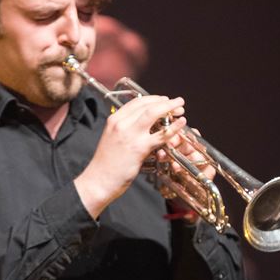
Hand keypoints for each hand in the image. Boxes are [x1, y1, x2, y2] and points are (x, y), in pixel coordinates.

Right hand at [74, 94, 185, 219]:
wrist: (98, 181)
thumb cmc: (106, 164)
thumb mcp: (112, 139)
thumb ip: (125, 130)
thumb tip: (141, 126)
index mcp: (114, 120)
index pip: (136, 102)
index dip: (153, 99)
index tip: (164, 100)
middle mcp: (121, 124)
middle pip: (147, 104)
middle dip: (165, 102)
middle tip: (177, 104)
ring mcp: (130, 135)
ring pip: (153, 113)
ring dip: (170, 108)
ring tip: (181, 110)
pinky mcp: (139, 148)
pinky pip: (161, 134)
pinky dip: (174, 127)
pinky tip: (181, 124)